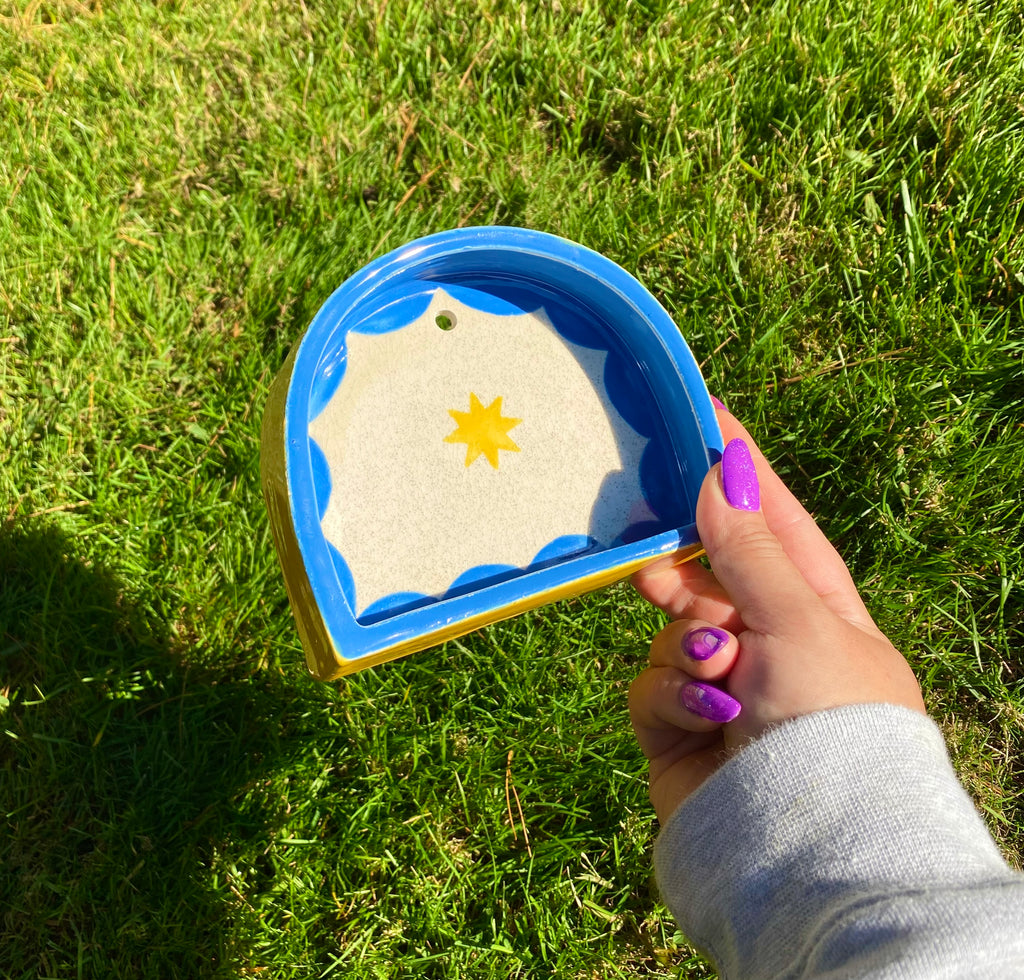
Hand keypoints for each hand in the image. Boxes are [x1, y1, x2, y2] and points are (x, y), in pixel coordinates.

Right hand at [628, 408, 925, 822]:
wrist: (806, 856)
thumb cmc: (829, 723)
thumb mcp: (798, 622)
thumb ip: (749, 550)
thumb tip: (722, 470)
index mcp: (819, 606)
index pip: (773, 519)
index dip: (738, 469)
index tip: (700, 414)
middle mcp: (770, 641)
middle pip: (707, 572)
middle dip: (684, 568)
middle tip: (651, 554)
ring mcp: (724, 685)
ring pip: (670, 629)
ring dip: (683, 643)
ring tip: (707, 662)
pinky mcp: (680, 726)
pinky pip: (653, 686)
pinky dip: (672, 695)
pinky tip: (704, 715)